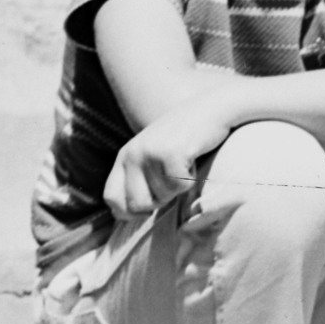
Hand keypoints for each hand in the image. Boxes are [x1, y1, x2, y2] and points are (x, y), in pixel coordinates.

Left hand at [104, 100, 231, 219]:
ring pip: (163, 197)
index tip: (149, 208)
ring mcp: (150, 153)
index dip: (129, 211)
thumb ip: (140, 178)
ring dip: (179, 187)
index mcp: (125, 155)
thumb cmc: (187, 138)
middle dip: (160, 201)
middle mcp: (132, 154)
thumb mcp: (154, 156)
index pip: (111, 197)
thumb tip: (127, 215)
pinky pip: (180, 187)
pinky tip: (193, 159)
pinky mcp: (170, 154)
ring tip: (185, 163)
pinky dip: (192, 179)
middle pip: (138, 205)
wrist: (213, 109)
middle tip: (174, 180)